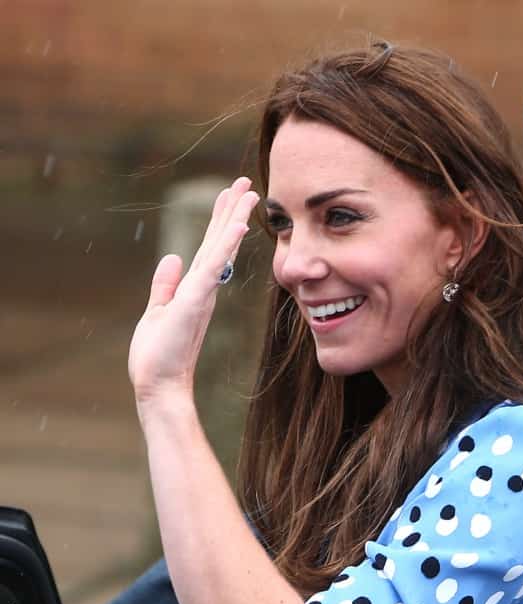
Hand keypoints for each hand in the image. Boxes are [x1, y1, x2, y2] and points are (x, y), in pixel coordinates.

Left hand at [128, 177, 259, 407]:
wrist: (159, 384)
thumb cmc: (158, 355)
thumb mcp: (157, 311)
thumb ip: (165, 284)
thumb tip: (172, 258)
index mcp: (195, 288)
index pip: (210, 247)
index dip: (221, 220)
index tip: (230, 195)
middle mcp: (203, 287)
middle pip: (220, 241)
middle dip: (233, 210)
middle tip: (247, 183)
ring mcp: (202, 293)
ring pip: (222, 249)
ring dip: (234, 219)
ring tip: (248, 193)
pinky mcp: (196, 301)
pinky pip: (214, 269)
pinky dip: (225, 246)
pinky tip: (237, 226)